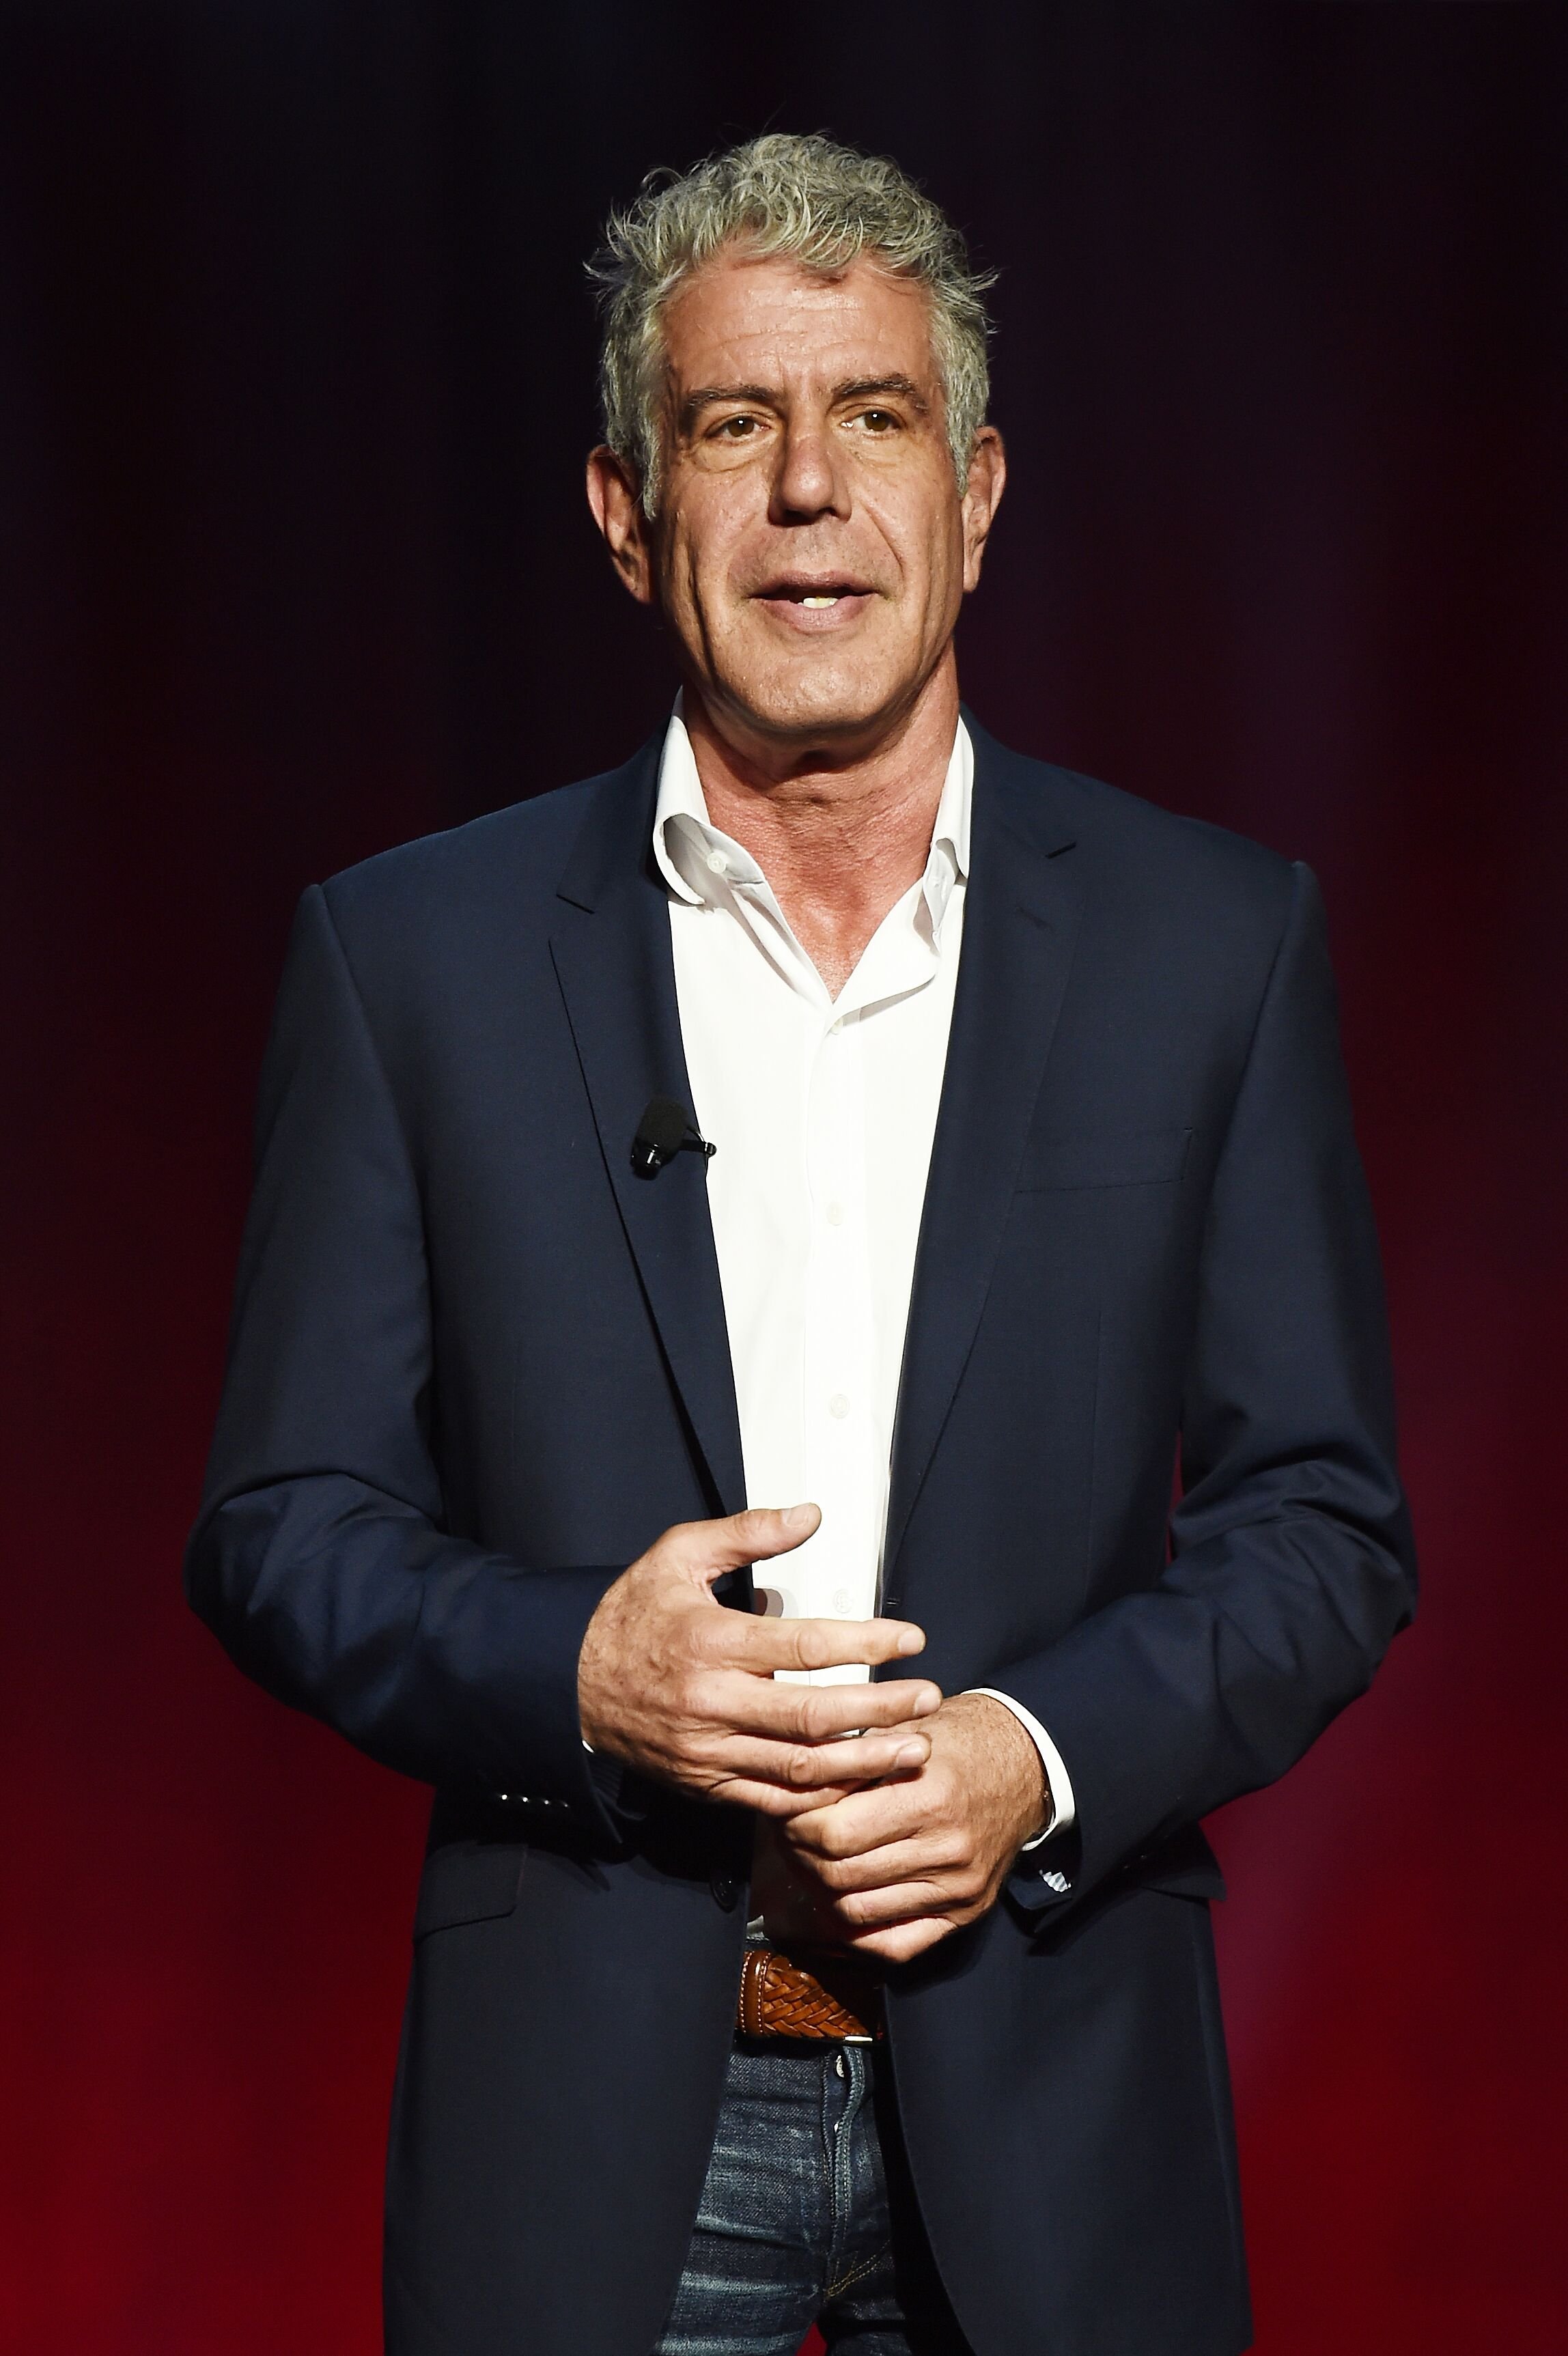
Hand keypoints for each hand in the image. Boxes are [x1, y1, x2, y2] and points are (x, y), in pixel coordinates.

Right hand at [576, 1505, 942, 1816]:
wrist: (569, 1685)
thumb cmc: (631, 1615)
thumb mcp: (678, 1555)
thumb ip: (747, 1532)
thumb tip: (809, 1515)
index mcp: (712, 1642)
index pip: (805, 1646)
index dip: (866, 1643)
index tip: (911, 1640)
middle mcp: (713, 1702)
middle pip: (814, 1715)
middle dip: (882, 1710)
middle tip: (929, 1697)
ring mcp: (710, 1751)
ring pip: (801, 1768)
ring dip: (865, 1762)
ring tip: (914, 1748)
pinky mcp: (708, 1783)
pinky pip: (775, 1801)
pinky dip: (822, 1798)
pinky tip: (861, 1784)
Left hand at [777, 1691, 1048, 1960]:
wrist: (1025, 1765)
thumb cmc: (956, 1740)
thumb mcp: (905, 1730)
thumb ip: (851, 1759)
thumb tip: (788, 1785)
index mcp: (930, 1796)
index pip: (835, 1831)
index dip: (796, 1824)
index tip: (785, 1808)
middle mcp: (948, 1848)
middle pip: (841, 1874)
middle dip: (800, 1856)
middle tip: (788, 1835)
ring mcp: (959, 1887)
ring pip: (858, 1911)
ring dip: (821, 1891)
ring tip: (809, 1862)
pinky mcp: (965, 1911)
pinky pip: (897, 1944)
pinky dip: (858, 1932)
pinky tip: (839, 1904)